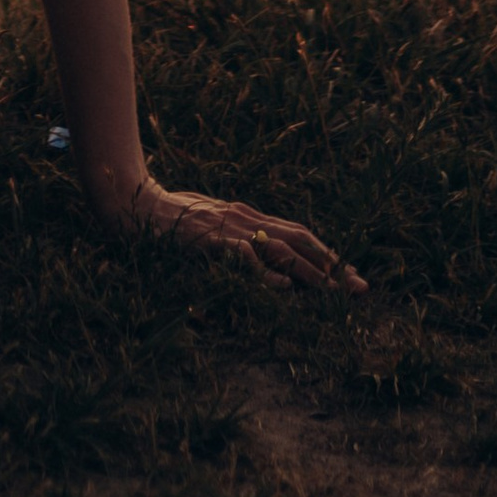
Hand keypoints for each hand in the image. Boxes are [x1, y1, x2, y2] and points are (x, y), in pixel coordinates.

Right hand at [111, 177, 363, 295]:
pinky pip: (241, 256)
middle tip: (361, 289)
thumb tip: (264, 263)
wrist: (135, 204)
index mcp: (246, 216)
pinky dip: (264, 270)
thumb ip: (237, 239)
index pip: (296, 233)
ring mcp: (228, 228)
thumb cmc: (170, 218)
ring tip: (336, 292)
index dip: (326, 253)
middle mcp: (244, 218)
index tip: (350, 275)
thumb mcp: (211, 224)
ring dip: (311, 272)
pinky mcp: (209, 240)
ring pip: (279, 248)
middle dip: (332, 265)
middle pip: (299, 240)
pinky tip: (282, 286)